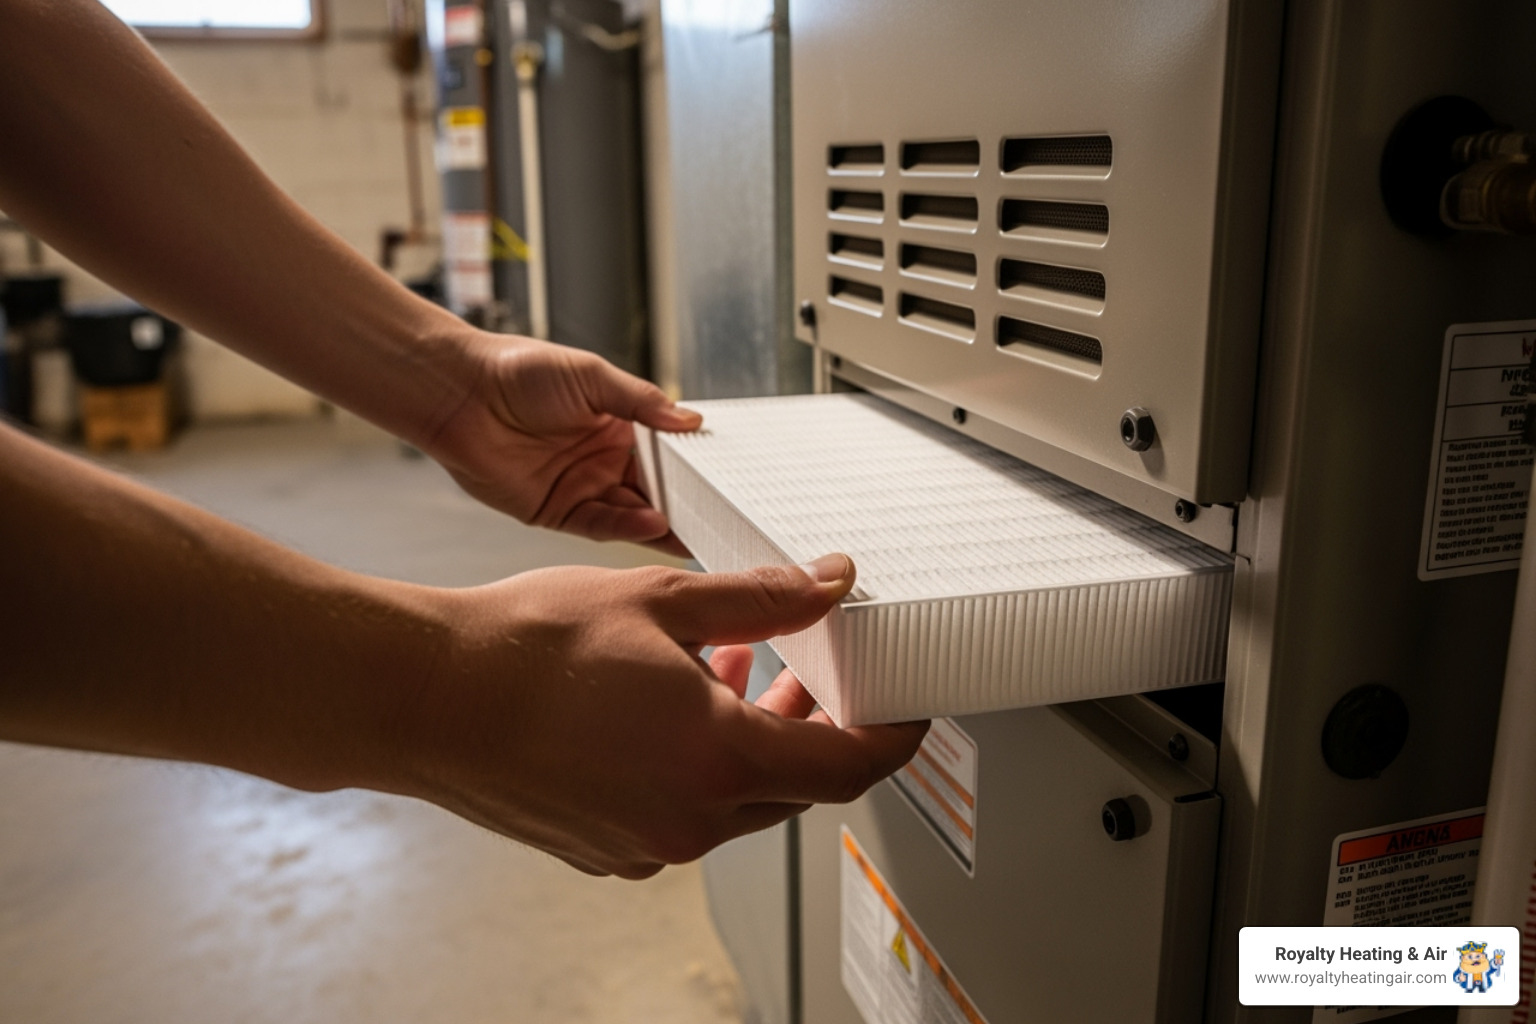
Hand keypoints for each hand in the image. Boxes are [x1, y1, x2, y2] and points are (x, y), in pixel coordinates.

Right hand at [389, 553, 927, 878]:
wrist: (423, 698)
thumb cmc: (524, 649)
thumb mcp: (660, 601)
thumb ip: (761, 597)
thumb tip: (829, 582)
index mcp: (718, 760)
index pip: (848, 766)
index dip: (892, 737)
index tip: (907, 711)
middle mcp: (689, 819)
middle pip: (794, 784)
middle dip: (812, 724)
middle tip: (810, 665)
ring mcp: (644, 843)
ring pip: (736, 798)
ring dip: (750, 738)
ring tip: (730, 665)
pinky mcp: (605, 847)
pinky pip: (681, 812)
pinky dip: (697, 764)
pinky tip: (668, 705)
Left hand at [424, 333, 700, 553]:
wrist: (460, 392)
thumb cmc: (518, 370)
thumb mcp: (592, 376)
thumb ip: (641, 402)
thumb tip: (690, 419)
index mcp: (616, 425)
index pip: (664, 455)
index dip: (690, 468)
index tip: (722, 478)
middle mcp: (601, 460)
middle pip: (653, 489)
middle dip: (684, 503)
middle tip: (720, 515)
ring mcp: (580, 487)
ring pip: (631, 514)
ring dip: (663, 522)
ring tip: (695, 527)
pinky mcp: (555, 512)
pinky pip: (600, 525)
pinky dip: (628, 527)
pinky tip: (655, 524)